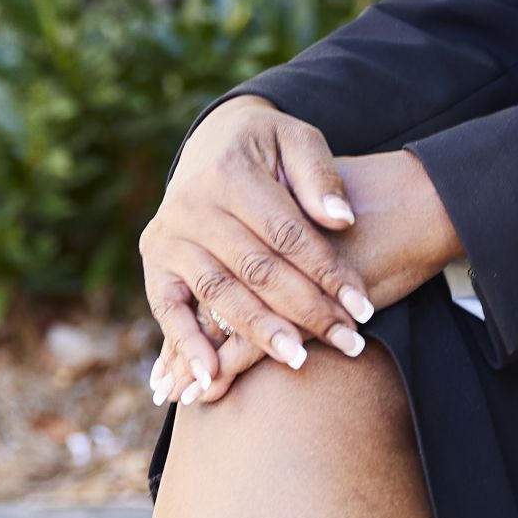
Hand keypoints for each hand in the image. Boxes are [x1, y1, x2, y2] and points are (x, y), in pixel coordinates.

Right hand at [139, 98, 371, 405]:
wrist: (212, 141)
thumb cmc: (267, 147)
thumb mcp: (297, 140)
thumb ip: (320, 176)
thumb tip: (341, 221)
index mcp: (230, 172)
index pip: (288, 235)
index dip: (329, 273)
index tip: (364, 308)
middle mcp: (191, 204)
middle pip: (258, 269)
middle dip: (307, 310)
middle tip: (348, 343)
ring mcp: (168, 235)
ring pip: (220, 293)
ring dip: (259, 332)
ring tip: (300, 359)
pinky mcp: (154, 261)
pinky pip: (167, 309)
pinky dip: (186, 344)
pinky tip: (212, 377)